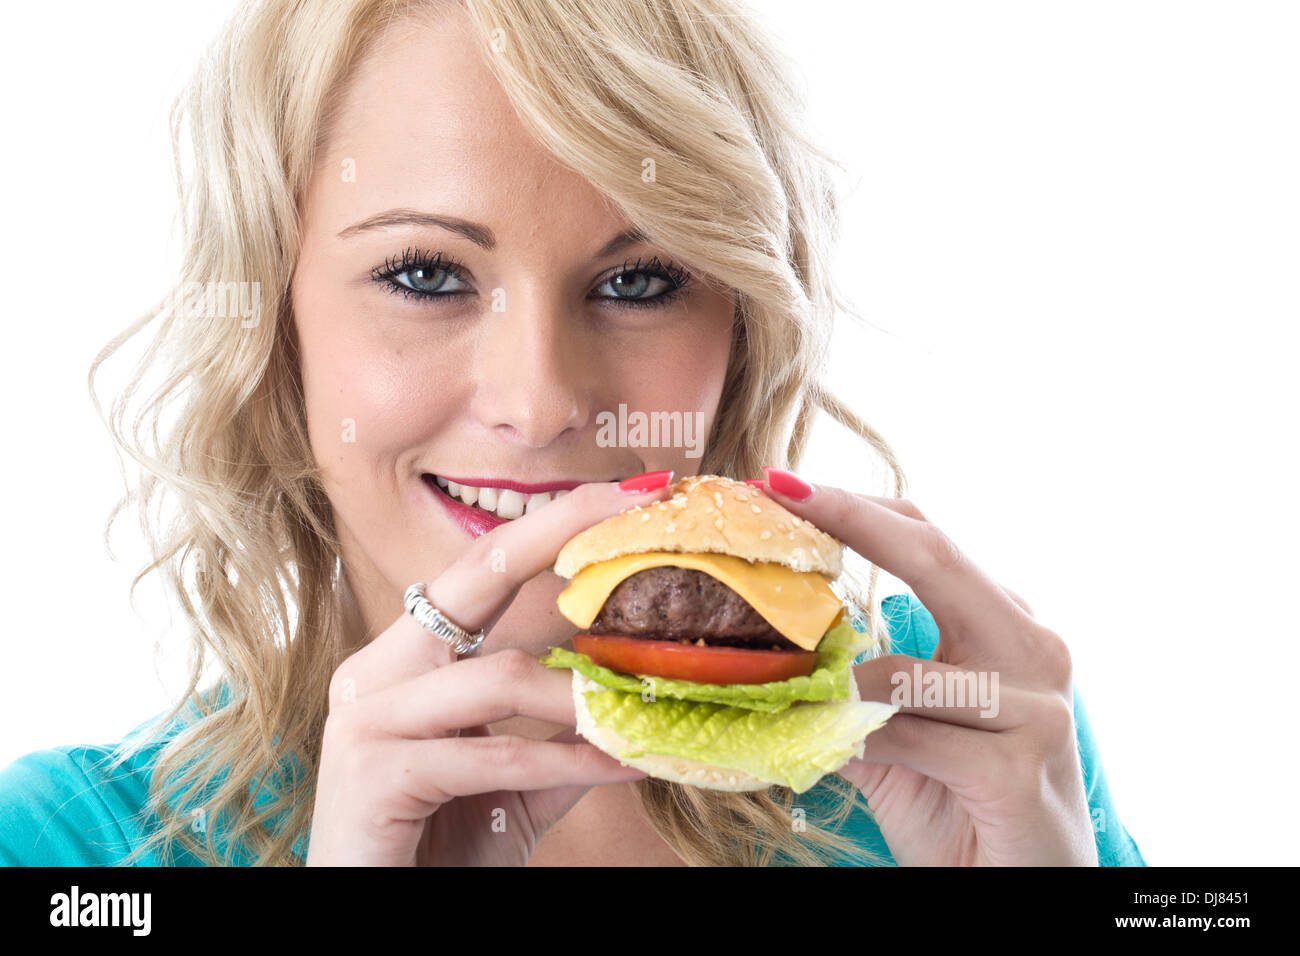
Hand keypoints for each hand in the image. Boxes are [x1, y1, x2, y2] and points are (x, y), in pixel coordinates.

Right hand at [305, 474, 673, 865]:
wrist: (370, 925)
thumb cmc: (438, 844)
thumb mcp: (513, 777)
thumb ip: (559, 731)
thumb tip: (633, 690)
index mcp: (409, 658)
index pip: (485, 570)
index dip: (553, 525)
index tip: (624, 493)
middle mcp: (378, 669)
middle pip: (475, 574)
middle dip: (557, 530)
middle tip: (632, 504)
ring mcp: (365, 716)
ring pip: (498, 678)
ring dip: (581, 699)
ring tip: (641, 711)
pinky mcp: (370, 771)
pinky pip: (490, 755)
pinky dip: (565, 763)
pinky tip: (623, 768)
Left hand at [755, 467, 1096, 865]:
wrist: (1024, 893)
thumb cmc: (958, 804)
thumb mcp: (898, 727)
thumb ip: (852, 678)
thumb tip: (767, 640)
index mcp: (1003, 623)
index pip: (927, 538)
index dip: (853, 504)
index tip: (777, 482)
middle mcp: (1031, 647)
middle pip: (934, 556)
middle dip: (847, 517)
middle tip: (772, 490)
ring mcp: (1036, 705)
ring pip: (904, 667)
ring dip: (828, 681)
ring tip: (768, 678)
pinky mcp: (1020, 765)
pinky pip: (907, 736)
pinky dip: (849, 741)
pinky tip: (817, 746)